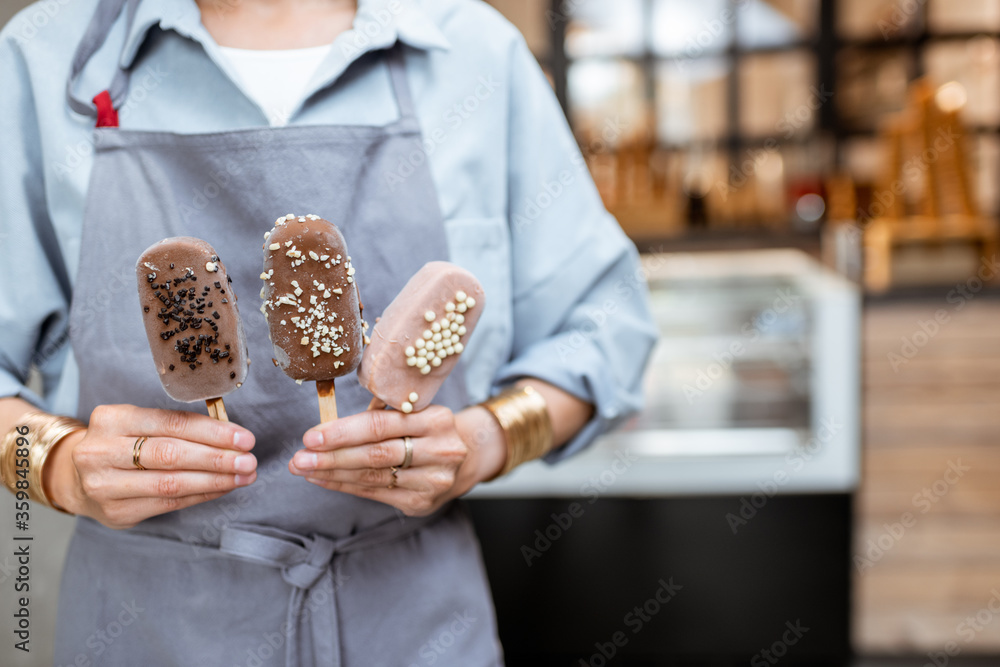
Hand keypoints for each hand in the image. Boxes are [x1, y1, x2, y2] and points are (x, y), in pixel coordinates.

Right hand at [47, 405, 256, 528]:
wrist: (75, 477)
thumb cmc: (121, 444)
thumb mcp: (139, 423)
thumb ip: (177, 427)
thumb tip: (231, 437)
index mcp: (112, 419)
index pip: (171, 423)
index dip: (212, 431)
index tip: (243, 438)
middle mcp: (102, 452)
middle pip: (171, 454)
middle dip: (217, 458)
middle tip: (249, 460)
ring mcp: (105, 485)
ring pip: (171, 483)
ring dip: (214, 480)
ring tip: (243, 476)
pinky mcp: (116, 512)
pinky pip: (168, 503)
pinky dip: (201, 495)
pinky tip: (223, 488)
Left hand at [289, 405, 506, 515]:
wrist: (464, 457)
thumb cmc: (426, 429)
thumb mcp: (413, 412)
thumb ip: (379, 415)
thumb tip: (326, 424)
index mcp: (436, 419)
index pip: (381, 425)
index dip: (343, 432)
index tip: (311, 436)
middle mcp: (440, 450)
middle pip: (375, 454)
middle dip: (332, 456)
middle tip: (299, 458)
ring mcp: (433, 480)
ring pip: (373, 477)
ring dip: (333, 473)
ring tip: (304, 469)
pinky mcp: (422, 502)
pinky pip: (376, 494)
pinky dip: (345, 486)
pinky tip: (325, 480)